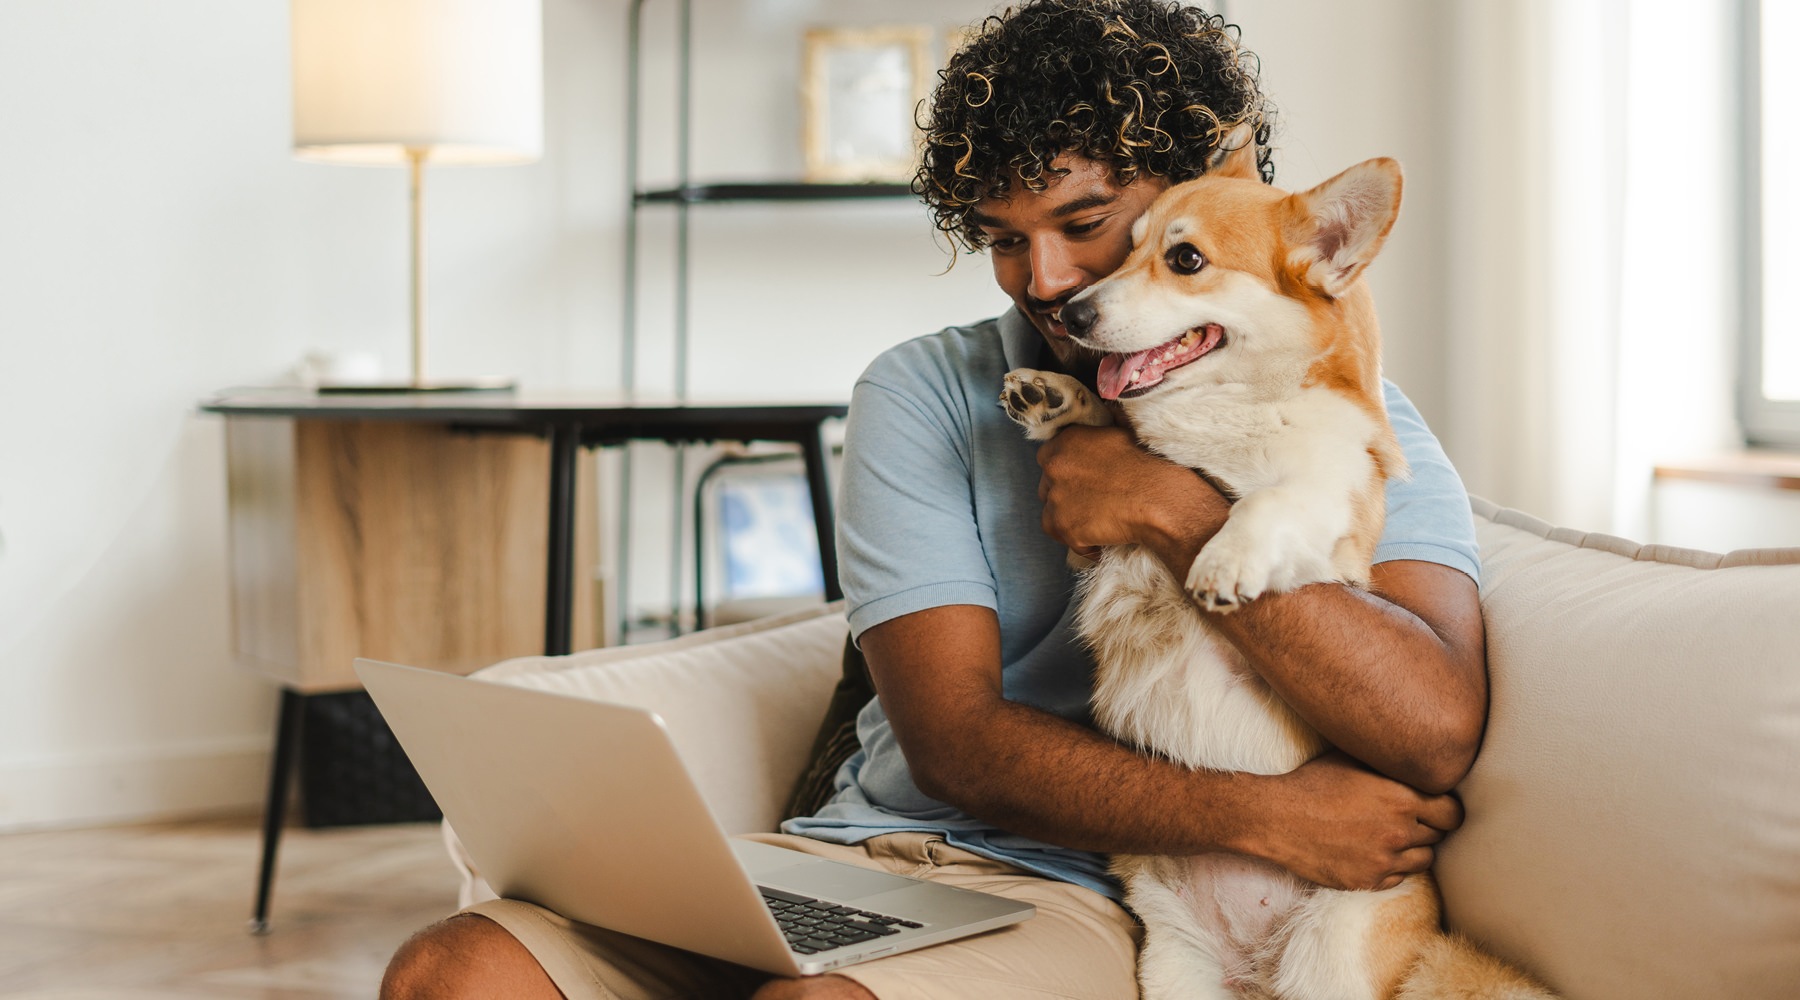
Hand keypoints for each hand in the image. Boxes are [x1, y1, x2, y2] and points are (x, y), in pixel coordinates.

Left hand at [1035, 425, 1226, 560]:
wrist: (1160, 499)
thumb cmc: (1149, 466)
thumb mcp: (1124, 432)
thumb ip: (1103, 427)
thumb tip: (1109, 410)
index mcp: (1067, 441)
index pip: (1047, 457)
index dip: (1064, 471)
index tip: (1080, 480)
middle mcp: (1055, 467)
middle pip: (1047, 486)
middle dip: (1065, 495)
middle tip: (1092, 502)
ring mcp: (1057, 498)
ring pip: (1051, 513)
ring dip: (1070, 518)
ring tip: (1098, 522)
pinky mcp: (1063, 526)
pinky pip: (1062, 537)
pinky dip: (1079, 541)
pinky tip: (1100, 538)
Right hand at [1244, 751, 1463, 891]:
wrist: (1276, 818)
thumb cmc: (1311, 783)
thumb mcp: (1350, 759)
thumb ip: (1386, 762)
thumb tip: (1408, 755)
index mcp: (1401, 798)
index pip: (1452, 812)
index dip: (1447, 810)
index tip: (1437, 808)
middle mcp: (1399, 832)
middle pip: (1439, 836)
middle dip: (1428, 827)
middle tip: (1410, 820)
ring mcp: (1385, 860)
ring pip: (1423, 860)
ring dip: (1414, 849)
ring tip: (1393, 837)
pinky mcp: (1368, 881)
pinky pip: (1398, 878)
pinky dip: (1392, 867)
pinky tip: (1374, 852)